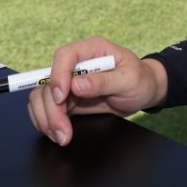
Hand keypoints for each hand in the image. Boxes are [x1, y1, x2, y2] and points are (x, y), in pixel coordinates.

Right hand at [26, 36, 166, 146]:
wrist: (143, 92)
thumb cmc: (140, 80)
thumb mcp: (129, 80)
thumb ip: (104, 81)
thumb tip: (76, 86)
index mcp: (93, 50)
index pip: (65, 56)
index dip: (58, 76)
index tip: (62, 98)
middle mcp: (77, 64)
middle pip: (48, 81)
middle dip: (51, 108)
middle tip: (62, 130)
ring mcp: (69, 82)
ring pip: (42, 97)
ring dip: (46, 118)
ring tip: (61, 136)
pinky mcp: (67, 98)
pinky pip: (46, 107)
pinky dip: (47, 121)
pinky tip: (58, 133)